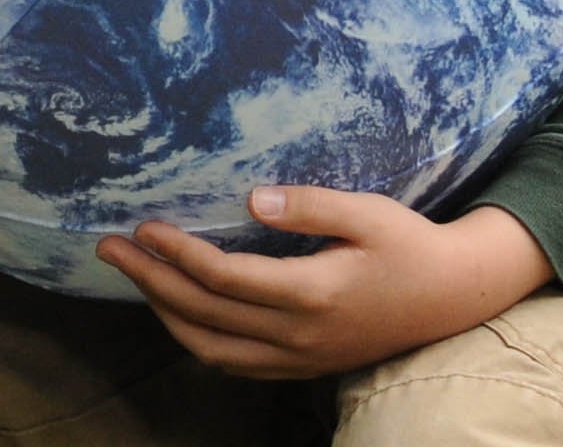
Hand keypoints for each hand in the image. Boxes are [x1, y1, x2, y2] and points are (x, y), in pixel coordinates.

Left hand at [99, 191, 552, 379]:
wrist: (454, 297)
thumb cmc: (409, 244)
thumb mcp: (366, 211)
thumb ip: (308, 205)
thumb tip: (249, 197)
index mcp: (313, 294)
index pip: (224, 279)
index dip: (176, 254)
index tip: (142, 226)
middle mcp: (299, 335)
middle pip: (204, 315)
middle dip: (149, 281)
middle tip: (108, 247)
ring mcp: (301, 357)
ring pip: (213, 349)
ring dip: (165, 314)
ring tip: (136, 277)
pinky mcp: (305, 365)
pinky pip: (236, 364)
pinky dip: (197, 340)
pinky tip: (180, 312)